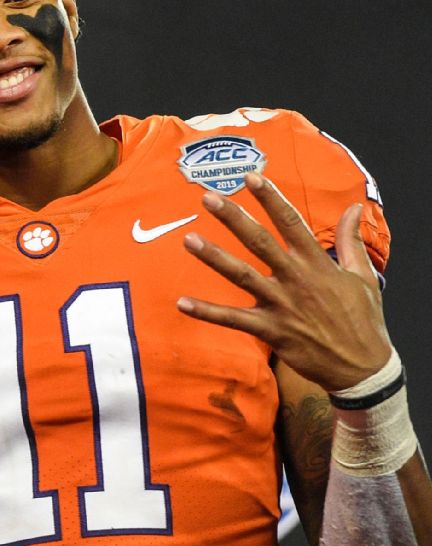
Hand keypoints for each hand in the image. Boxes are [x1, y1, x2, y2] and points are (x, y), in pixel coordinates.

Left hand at [177, 172, 391, 390]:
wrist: (363, 368)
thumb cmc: (362, 320)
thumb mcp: (363, 276)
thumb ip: (350, 240)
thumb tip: (355, 207)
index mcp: (317, 263)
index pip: (291, 222)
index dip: (271, 198)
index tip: (251, 177)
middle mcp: (296, 279)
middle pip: (260, 242)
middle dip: (234, 218)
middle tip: (208, 197)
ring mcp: (282, 305)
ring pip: (242, 276)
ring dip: (214, 257)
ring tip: (188, 240)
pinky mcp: (271, 331)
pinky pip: (233, 320)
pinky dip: (207, 312)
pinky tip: (182, 303)